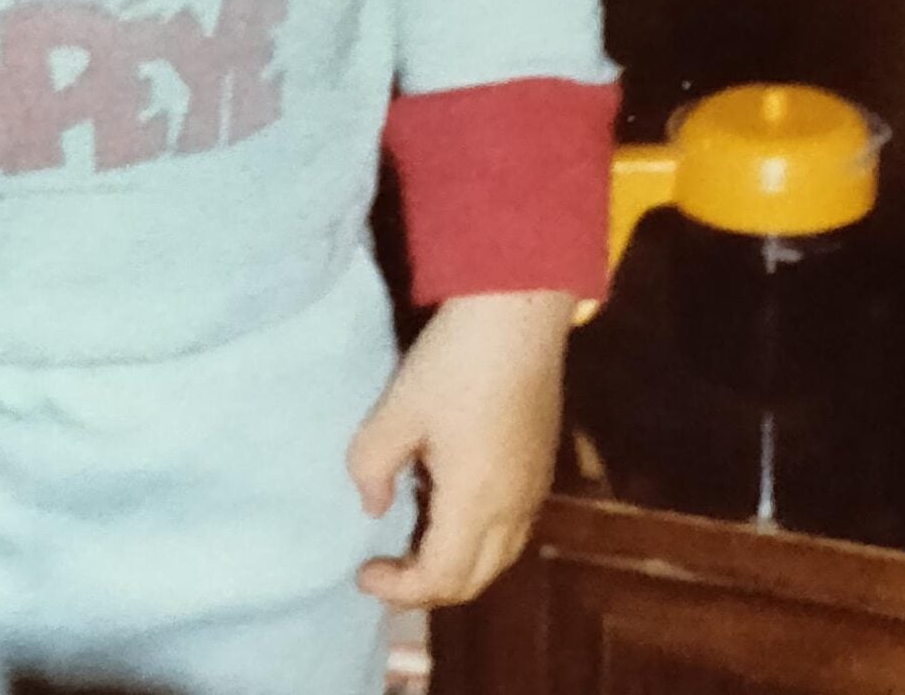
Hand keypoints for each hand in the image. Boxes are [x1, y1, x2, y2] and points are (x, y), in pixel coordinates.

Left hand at [346, 289, 570, 608]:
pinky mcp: (541, 465)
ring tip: (412, 538)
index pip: (441, 578)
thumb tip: (373, 505)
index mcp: (476, 504)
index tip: (363, 573)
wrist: (518, 315)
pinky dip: (478, 538)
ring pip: (498, 556)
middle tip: (386, 567)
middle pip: (475, 580)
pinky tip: (448, 503)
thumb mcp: (398, 409)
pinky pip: (511, 528)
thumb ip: (374, 464)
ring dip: (456, 563)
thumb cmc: (455, 363)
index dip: (400, 588)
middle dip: (428, 585)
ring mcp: (534, 489)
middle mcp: (513, 509)